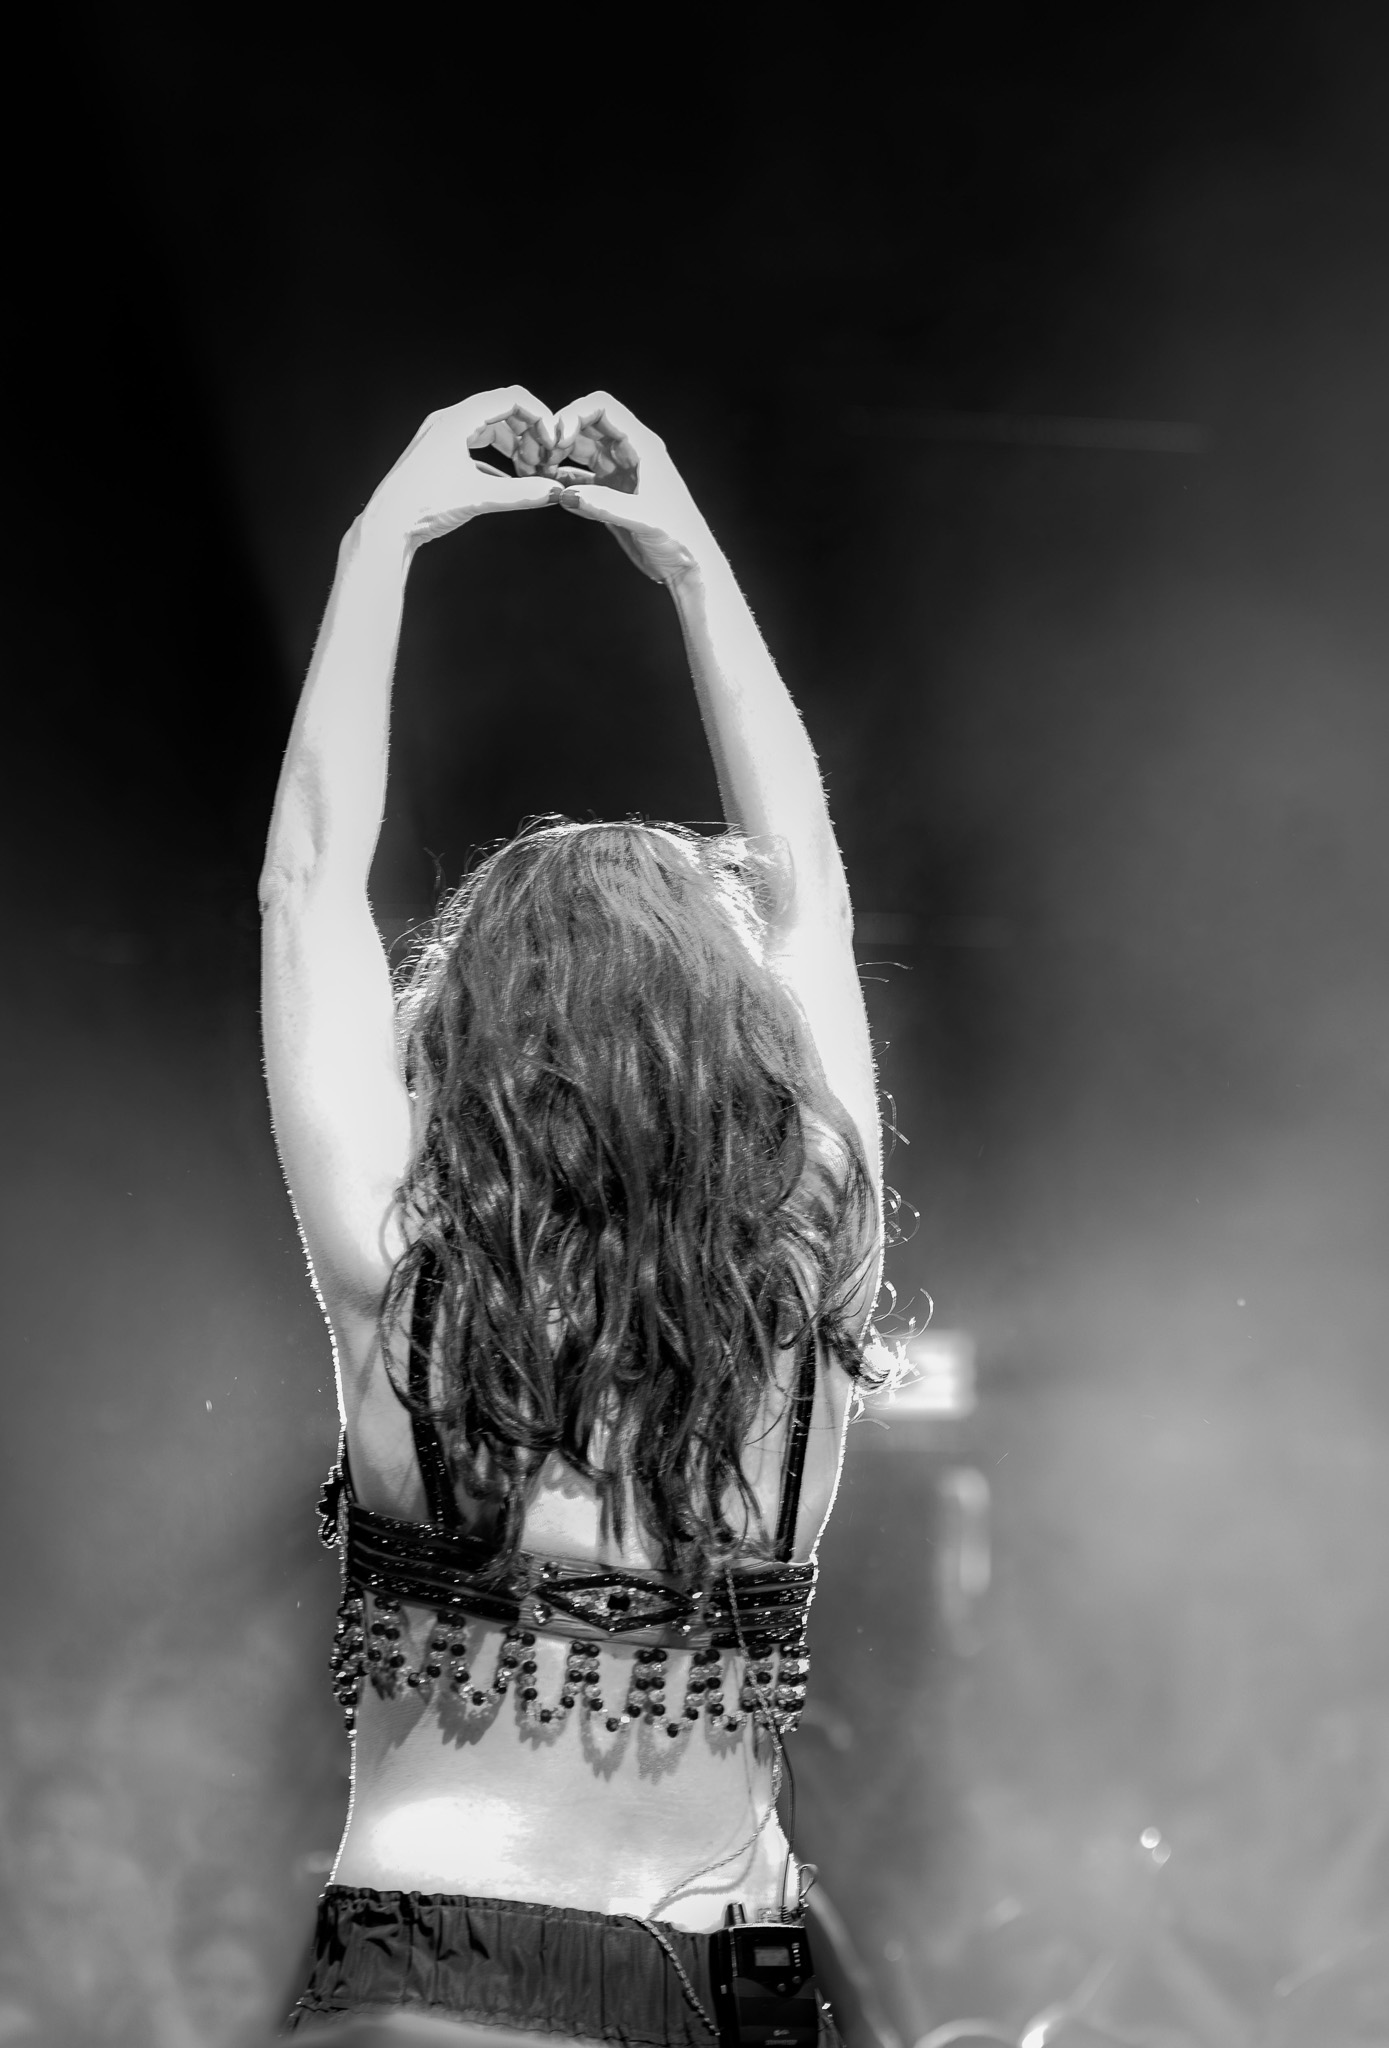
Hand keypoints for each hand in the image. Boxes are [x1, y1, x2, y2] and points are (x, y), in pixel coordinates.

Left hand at [363, 387, 560, 546]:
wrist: (388, 525)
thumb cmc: (423, 505)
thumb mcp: (479, 497)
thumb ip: (521, 493)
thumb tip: (554, 492)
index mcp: (457, 419)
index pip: (509, 398)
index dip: (538, 415)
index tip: (553, 438)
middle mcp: (448, 421)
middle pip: (501, 411)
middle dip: (528, 432)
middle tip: (544, 458)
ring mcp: (442, 437)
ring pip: (489, 428)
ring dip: (513, 446)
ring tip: (529, 472)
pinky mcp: (440, 455)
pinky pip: (476, 446)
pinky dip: (497, 459)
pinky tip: (510, 480)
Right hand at [549, 392, 715, 584]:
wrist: (687, 565)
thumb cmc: (679, 538)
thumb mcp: (644, 519)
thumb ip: (606, 505)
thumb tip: (566, 494)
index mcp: (643, 447)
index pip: (604, 409)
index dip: (575, 414)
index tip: (557, 438)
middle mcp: (629, 454)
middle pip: (587, 425)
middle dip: (561, 433)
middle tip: (540, 456)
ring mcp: (619, 474)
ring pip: (581, 450)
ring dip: (558, 456)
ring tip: (537, 470)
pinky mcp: (611, 496)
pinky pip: (580, 479)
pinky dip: (563, 480)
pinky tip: (547, 488)